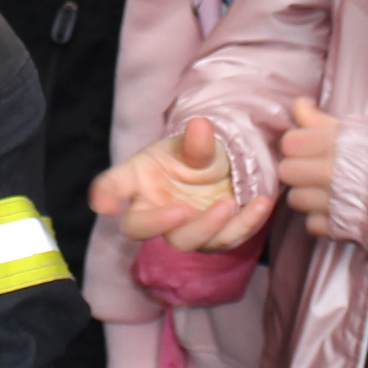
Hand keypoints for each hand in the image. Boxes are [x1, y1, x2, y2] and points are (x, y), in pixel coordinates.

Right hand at [91, 118, 274, 250]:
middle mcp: (153, 209)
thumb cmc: (194, 155)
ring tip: (228, 204)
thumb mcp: (195, 143)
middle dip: (159, 223)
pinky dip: (245, 224)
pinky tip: (262, 203)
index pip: (113, 188)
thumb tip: (201, 126)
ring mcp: (182, 228)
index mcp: (137, 181)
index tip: (106, 205)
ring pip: (185, 241)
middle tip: (182, 210)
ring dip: (207, 227)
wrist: (223, 170)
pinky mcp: (212, 238)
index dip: (105, 196)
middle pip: (142, 228)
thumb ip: (197, 142)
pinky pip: (226, 239)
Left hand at [279, 101, 342, 238]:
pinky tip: (338, 210)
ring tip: (330, 190)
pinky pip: (314, 225)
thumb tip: (298, 106)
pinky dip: (321, 219)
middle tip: (317, 167)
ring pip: (297, 200)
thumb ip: (329, 122)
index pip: (291, 142)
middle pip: (288, 172)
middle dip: (298, 169)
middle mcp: (337, 172)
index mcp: (344, 141)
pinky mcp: (350, 230)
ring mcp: (342, 204)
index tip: (310, 144)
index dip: (297, 142)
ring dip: (308, 195)